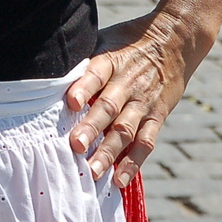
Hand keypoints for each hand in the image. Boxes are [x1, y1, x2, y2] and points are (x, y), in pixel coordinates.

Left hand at [65, 9, 198, 189]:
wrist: (174, 40)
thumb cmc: (127, 43)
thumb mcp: (105, 41)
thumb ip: (83, 62)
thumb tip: (47, 77)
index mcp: (110, 61)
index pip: (96, 74)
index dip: (83, 88)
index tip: (71, 102)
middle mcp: (127, 83)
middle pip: (109, 107)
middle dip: (92, 128)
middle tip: (75, 146)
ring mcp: (143, 102)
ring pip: (125, 130)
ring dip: (109, 152)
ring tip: (93, 172)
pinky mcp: (157, 117)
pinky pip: (146, 142)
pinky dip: (133, 163)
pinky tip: (119, 180)